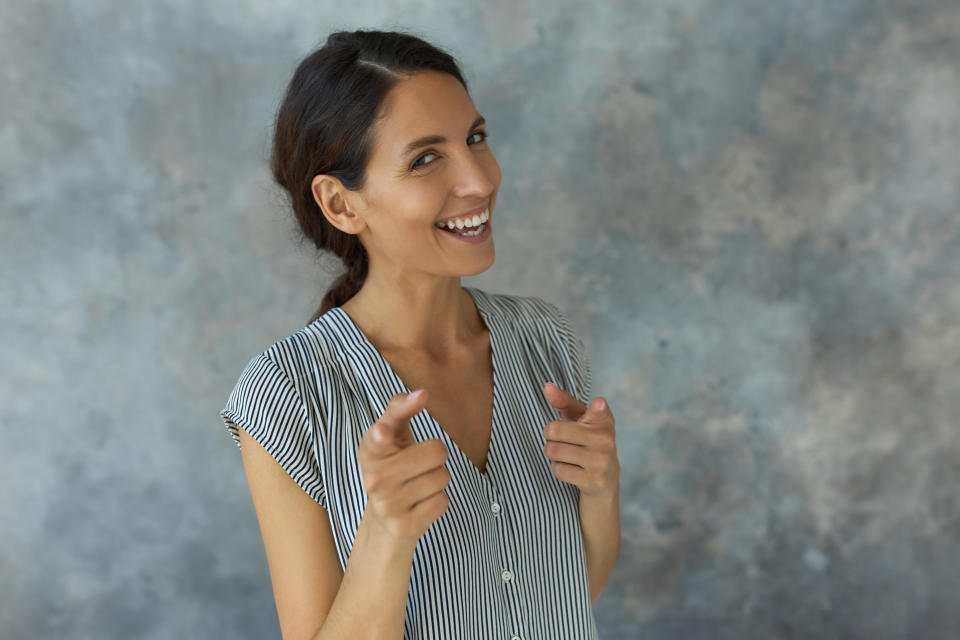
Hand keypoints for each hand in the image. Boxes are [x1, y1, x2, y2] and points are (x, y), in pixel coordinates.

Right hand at [357, 389, 451, 545]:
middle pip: (436, 452)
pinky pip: (443, 502)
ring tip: (418, 484)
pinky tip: (420, 503)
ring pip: (443, 477)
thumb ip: (401, 408)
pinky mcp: (404, 527)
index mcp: (370, 451)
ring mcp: (387, 505)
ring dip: (437, 479)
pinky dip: (438, 500)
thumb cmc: (393, 464)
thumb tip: (422, 393)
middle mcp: (374, 479)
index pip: (378, 437)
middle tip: (419, 463)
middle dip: (437, 455)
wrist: (384, 519)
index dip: (383, 434)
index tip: (384, 432)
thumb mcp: (393, 434)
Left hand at [541, 382, 619, 497]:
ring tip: (564, 454)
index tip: (599, 403)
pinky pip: (558, 470)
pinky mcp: (594, 480)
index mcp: (603, 419)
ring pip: (554, 450)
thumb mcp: (578, 418)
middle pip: (556, 430)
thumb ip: (563, 400)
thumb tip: (547, 386)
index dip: (597, 407)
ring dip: (552, 453)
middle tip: (559, 438)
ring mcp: (601, 461)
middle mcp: (605, 439)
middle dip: (550, 435)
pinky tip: (570, 468)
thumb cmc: (586, 441)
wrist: (605, 481)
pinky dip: (557, 469)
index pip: (599, 410)